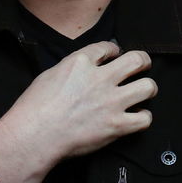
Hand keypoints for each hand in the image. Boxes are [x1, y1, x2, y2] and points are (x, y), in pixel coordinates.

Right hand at [0, 41, 156, 172]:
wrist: (34, 136)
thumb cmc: (34, 108)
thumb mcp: (49, 74)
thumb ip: (71, 68)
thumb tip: (82, 67)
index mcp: (81, 62)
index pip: (108, 47)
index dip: (114, 50)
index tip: (115, 55)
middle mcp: (101, 78)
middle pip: (137, 60)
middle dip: (143, 61)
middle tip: (142, 66)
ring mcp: (111, 102)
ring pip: (148, 87)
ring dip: (148, 88)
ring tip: (143, 91)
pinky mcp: (116, 125)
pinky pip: (144, 119)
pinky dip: (143, 118)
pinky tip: (136, 117)